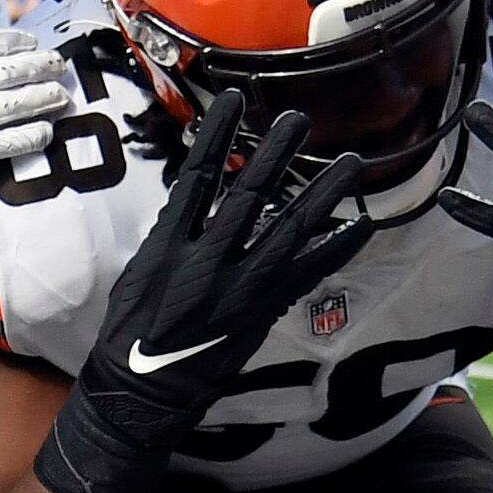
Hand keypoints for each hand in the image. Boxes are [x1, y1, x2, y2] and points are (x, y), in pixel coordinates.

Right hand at [27, 89, 367, 492]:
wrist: (141, 391)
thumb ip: (173, 233)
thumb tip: (201, 196)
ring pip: (289, 231)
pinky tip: (360, 227)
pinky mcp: (262, 311)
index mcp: (168, 246)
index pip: (195, 177)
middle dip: (275, 154)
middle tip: (299, 119)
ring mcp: (240, 288)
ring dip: (322, 194)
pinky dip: (335, 249)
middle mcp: (207, 263)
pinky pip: (308, 275)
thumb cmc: (132, 331)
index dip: (216, 136)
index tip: (233, 100)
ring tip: (349, 163)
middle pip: (249, 196)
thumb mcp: (139, 271)